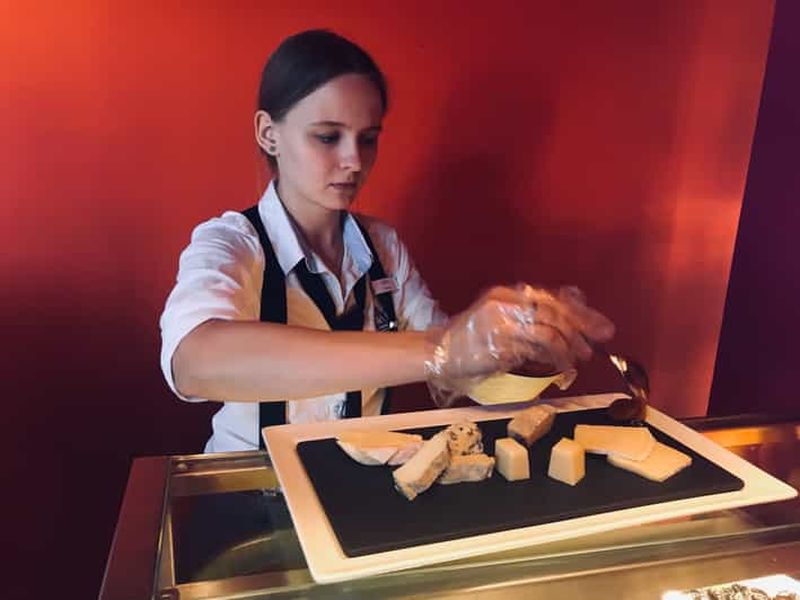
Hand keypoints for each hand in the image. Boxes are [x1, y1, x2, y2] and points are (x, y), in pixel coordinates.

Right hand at [425, 284, 614, 406]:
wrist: (439, 352)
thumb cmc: (473, 338)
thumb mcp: (502, 317)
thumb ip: (531, 315)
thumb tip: (572, 315)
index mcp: (507, 294)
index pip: (552, 299)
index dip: (581, 312)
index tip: (602, 326)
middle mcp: (505, 303)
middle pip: (554, 312)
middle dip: (581, 328)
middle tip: (598, 343)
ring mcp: (501, 324)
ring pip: (548, 332)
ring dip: (569, 347)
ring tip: (580, 358)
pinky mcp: (498, 346)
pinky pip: (535, 351)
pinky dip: (554, 358)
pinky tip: (562, 366)